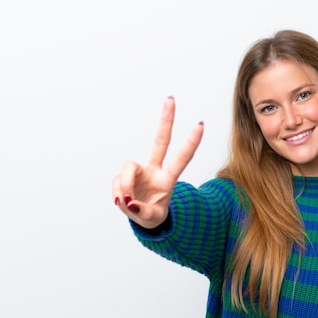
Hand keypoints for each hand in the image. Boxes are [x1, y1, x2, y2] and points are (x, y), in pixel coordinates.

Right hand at [112, 97, 203, 228]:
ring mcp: (139, 171)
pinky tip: (121, 201)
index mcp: (168, 179)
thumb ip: (143, 211)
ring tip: (126, 202)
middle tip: (171, 99)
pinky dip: (117, 193)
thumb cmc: (152, 215)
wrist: (140, 216)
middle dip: (166, 120)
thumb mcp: (153, 218)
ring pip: (128, 168)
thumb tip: (128, 201)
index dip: (191, 143)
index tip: (200, 124)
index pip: (181, 158)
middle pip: (160, 141)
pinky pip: (117, 182)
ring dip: (125, 185)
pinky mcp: (123, 176)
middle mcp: (154, 170)